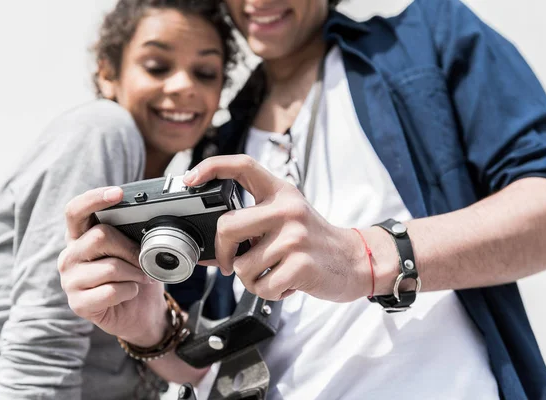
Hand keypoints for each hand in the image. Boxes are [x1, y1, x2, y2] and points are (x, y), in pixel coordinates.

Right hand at [58, 187, 167, 346]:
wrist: (140, 312)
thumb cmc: (136, 275)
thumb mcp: (135, 249)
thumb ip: (131, 232)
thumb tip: (148, 221)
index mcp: (80, 236)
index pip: (76, 210)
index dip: (94, 199)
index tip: (118, 193)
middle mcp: (70, 255)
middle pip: (100, 236)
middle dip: (131, 248)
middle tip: (145, 259)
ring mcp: (70, 280)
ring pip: (110, 267)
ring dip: (135, 273)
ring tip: (140, 278)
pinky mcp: (78, 304)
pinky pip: (111, 291)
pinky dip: (129, 290)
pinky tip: (129, 292)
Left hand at [183, 155, 371, 301]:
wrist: (354, 260)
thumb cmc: (313, 240)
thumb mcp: (288, 217)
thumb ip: (253, 222)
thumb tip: (209, 248)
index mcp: (281, 192)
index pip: (243, 166)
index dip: (212, 167)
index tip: (190, 179)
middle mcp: (287, 209)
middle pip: (227, 226)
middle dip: (223, 253)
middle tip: (232, 263)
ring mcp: (295, 236)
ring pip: (242, 266)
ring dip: (251, 279)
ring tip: (274, 272)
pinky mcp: (301, 265)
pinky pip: (262, 287)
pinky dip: (269, 292)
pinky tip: (286, 283)